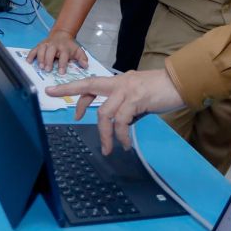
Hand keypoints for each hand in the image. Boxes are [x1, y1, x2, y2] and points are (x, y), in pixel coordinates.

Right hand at [26, 29, 86, 73]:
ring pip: (41, 49)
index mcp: (64, 48)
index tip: (61, 72)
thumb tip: (86, 66)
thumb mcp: (78, 50)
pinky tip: (28, 62)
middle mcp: (54, 45)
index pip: (64, 55)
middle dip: (49, 60)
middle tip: (48, 70)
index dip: (62, 64)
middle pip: (51, 51)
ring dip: (40, 58)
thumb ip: (82, 58)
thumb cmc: (69, 46)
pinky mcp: (39, 45)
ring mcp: (46, 44)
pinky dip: (30, 55)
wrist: (61, 34)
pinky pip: (33, 49)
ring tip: (40, 67)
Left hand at [46, 68, 184, 154]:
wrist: (180, 83)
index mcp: (119, 81)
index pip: (93, 84)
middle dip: (69, 89)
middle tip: (51, 92)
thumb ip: (127, 106)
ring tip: (109, 149)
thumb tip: (119, 123)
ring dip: (105, 134)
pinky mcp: (137, 99)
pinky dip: (121, 135)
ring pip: (105, 112)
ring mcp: (127, 89)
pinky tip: (125, 144)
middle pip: (89, 84)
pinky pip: (121, 120)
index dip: (79, 95)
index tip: (73, 111)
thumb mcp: (140, 97)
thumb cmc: (161, 91)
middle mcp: (120, 82)